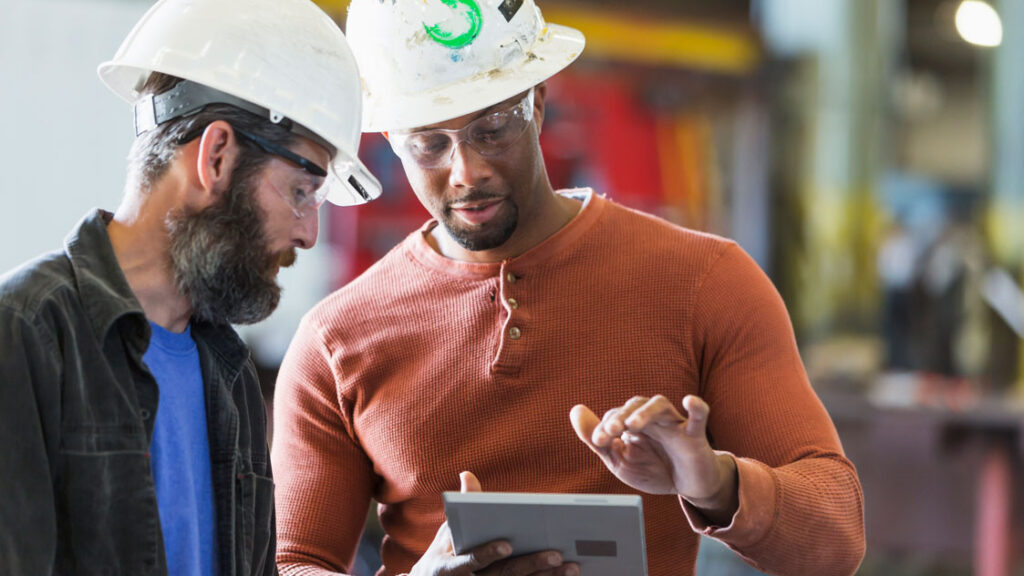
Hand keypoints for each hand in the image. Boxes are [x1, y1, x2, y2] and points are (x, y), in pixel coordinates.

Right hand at [406, 471, 580, 575]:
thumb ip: (464, 506)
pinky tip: (567, 575)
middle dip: (531, 565)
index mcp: (451, 567)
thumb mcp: (450, 529)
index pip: (472, 561)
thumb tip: (467, 474)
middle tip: (556, 554)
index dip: (488, 553)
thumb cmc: (447, 551)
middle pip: (504, 575)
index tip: (507, 544)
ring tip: (572, 566)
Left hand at [570, 395, 737, 524]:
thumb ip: (598, 440)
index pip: (615, 416)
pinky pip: (699, 416)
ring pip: (660, 405)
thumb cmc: (653, 469)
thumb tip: (575, 411)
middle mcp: (653, 419)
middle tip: (611, 431)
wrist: (687, 487)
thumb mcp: (620, 461)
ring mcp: (674, 425)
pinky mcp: (695, 436)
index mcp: (633, 424)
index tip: (598, 442)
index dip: (604, 427)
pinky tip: (689, 401)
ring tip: (633, 424)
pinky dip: (696, 407)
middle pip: (636, 404)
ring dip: (645, 412)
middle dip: (621, 416)